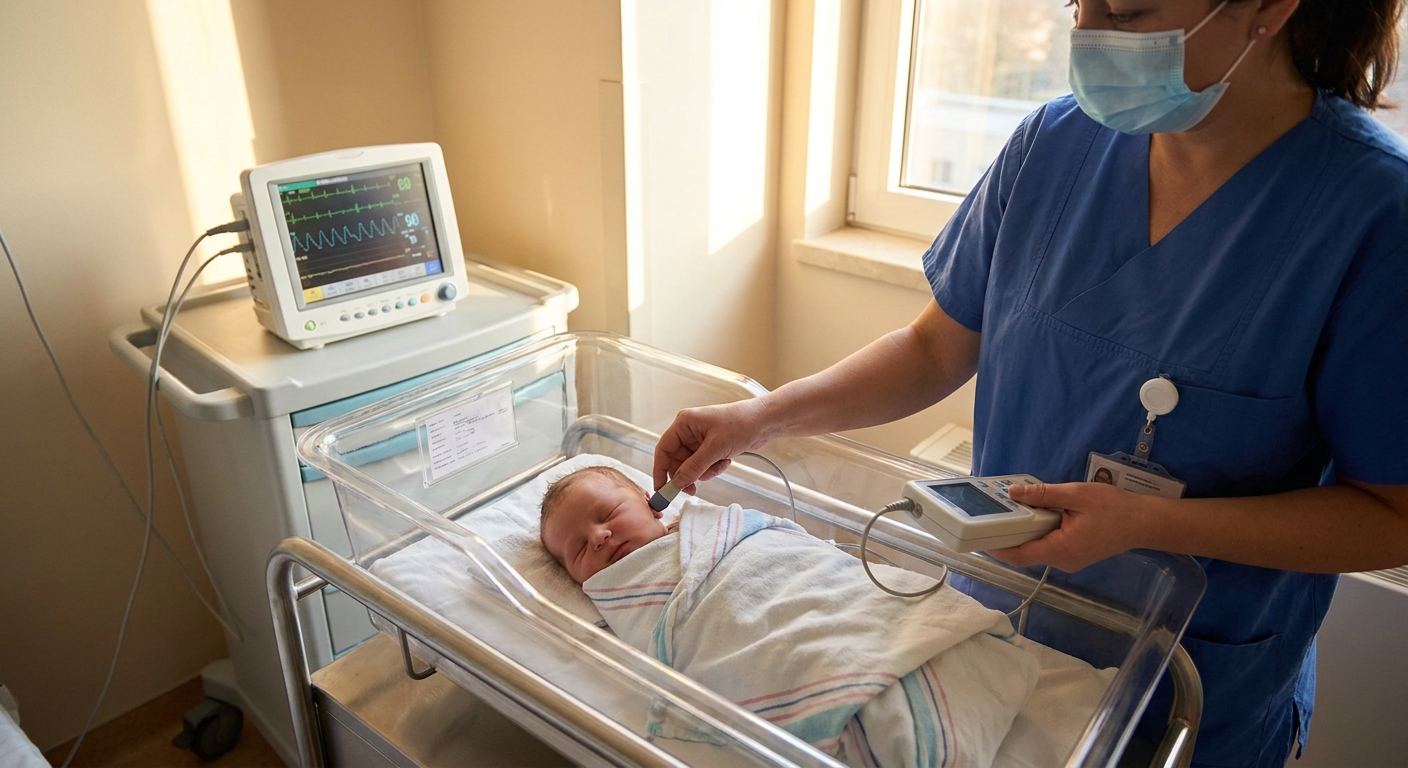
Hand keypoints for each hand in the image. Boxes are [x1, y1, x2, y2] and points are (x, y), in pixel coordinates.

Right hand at [653, 398, 772, 493]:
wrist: (765, 421)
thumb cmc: (740, 424)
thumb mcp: (715, 448)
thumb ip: (694, 467)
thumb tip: (677, 483)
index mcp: (684, 423)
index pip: (663, 449)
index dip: (660, 470)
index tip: (661, 490)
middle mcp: (689, 431)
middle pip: (677, 461)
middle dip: (687, 475)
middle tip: (693, 489)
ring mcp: (700, 439)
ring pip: (691, 466)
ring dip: (705, 471)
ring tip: (720, 464)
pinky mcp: (710, 447)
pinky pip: (704, 465)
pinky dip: (714, 467)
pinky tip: (726, 460)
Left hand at [987, 481, 1154, 572]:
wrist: (1145, 522)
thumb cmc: (1115, 508)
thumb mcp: (1076, 495)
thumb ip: (1043, 495)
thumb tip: (1014, 492)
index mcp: (1061, 550)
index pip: (1019, 555)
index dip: (996, 547)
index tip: (978, 536)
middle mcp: (1062, 561)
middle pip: (1025, 552)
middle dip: (1008, 534)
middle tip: (991, 514)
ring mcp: (1068, 560)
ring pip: (1036, 548)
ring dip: (1025, 531)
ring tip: (1012, 509)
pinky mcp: (1074, 554)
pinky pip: (1049, 545)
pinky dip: (1039, 531)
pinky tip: (1037, 513)